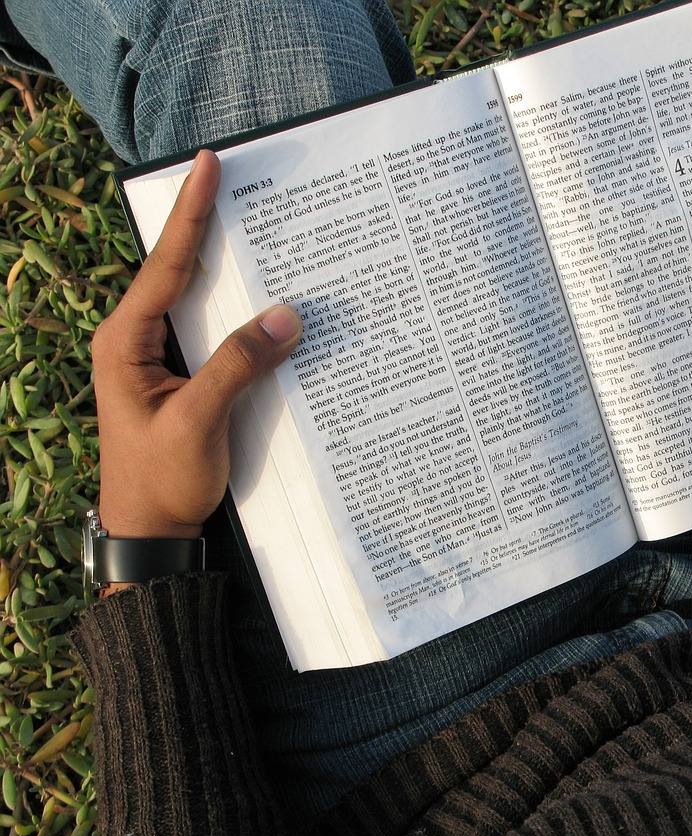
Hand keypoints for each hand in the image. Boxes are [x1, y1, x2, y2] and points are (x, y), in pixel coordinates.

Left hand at [91, 150, 302, 538]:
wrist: (148, 532)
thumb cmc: (160, 480)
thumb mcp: (198, 422)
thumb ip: (237, 366)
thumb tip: (285, 317)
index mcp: (125, 342)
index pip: (166, 264)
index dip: (191, 213)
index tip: (207, 165)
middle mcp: (136, 342)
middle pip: (178, 270)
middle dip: (208, 225)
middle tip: (233, 180)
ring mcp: (157, 361)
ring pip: (196, 300)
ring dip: (227, 268)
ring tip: (257, 226)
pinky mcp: (180, 380)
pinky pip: (212, 332)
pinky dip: (239, 313)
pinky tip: (265, 302)